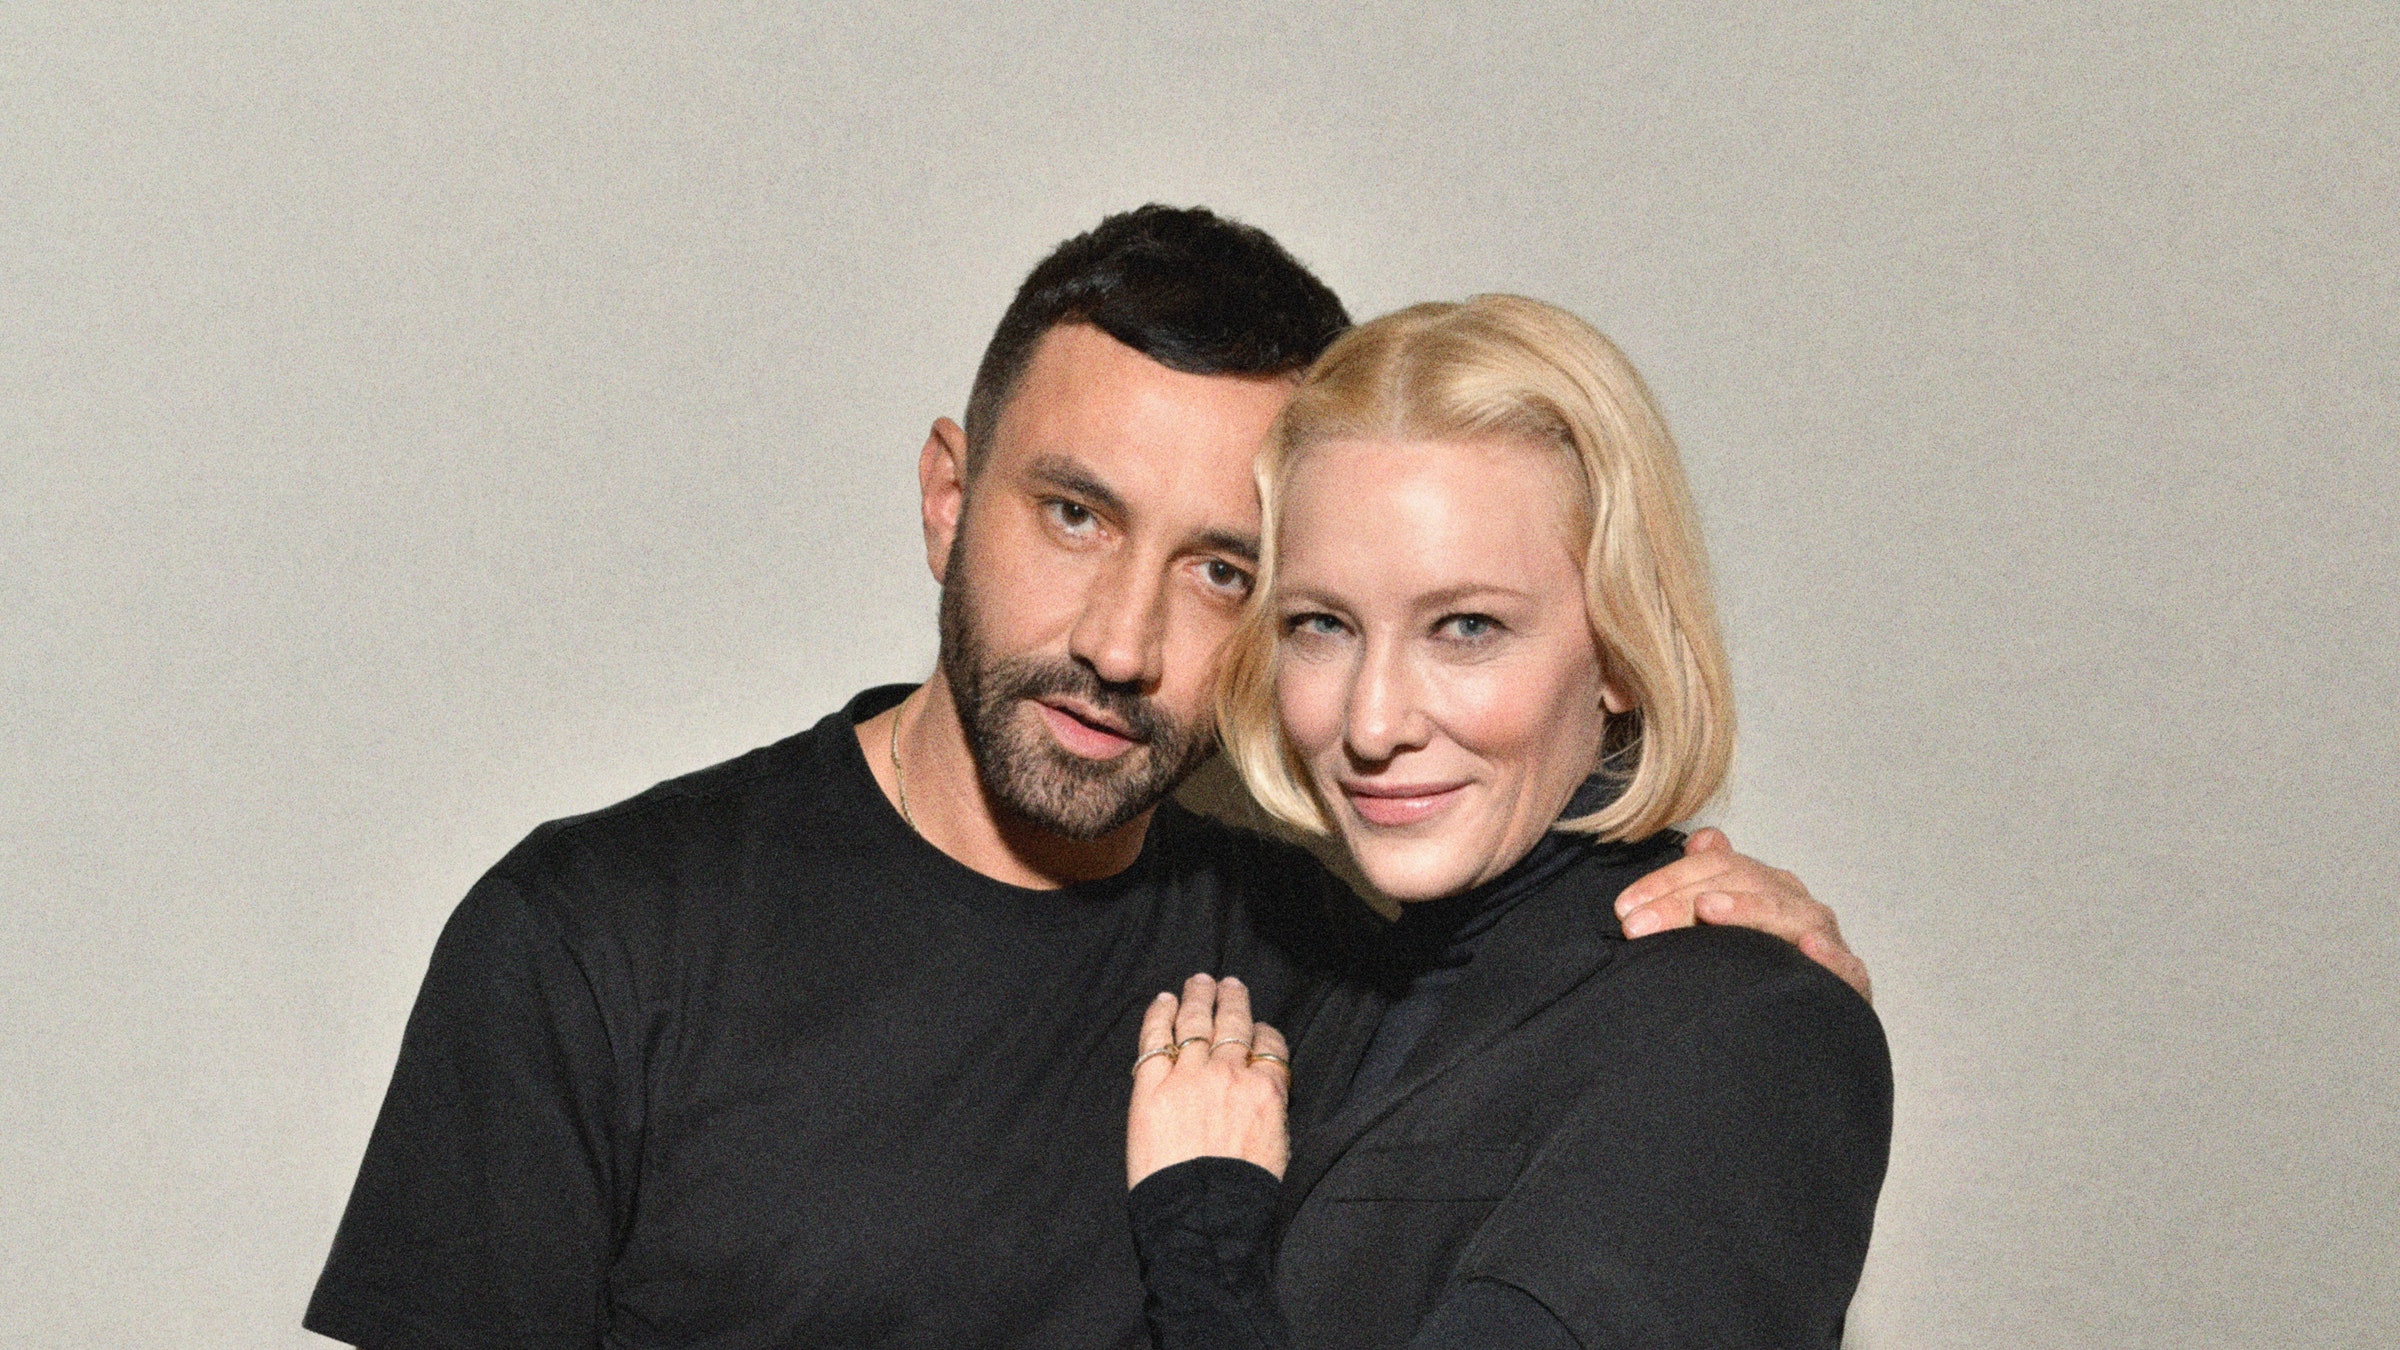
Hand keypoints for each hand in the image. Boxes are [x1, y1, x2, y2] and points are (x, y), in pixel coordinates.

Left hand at [1127, 974, 1292, 1187]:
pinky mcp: (1152, 1088)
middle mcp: (1230, 1074)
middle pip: (1233, 1024)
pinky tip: (1163, 1001)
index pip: (1269, 1045)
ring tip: (1198, 981)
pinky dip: (1160, 1015)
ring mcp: (1189, 1077)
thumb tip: (1262, 1098)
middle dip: (1232, 1000)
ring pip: (1196, 1023)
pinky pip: (1156, 1040)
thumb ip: (1270, 1112)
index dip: (1263, 1033)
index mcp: (1265, 1091)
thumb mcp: (1278, 1149)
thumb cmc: (1243, 1196)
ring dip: (1198, 997)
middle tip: (1229, 983)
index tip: (1257, 1028)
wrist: (1205, 1220)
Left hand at [1612, 829, 1872, 1001]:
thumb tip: (1702, 838)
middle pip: (1741, 884)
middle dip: (1683, 900)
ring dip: (1747, 909)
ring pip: (1787, 913)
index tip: (1624, 908)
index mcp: (1764, 885)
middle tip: (1638, 924)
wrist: (1806, 1023)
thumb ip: (1709, 879)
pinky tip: (1807, 948)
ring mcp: (1823, 936)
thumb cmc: (1759, 967)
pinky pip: (1845, 966)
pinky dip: (1829, 956)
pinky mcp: (1850, 980)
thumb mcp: (1727, 921)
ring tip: (1708, 909)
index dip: (1666, 881)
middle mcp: (1793, 903)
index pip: (1713, 866)